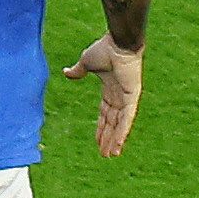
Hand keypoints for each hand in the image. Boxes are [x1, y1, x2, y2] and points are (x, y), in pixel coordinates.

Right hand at [62, 34, 142, 156]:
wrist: (117, 42)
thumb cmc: (104, 49)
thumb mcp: (86, 63)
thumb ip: (78, 71)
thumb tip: (66, 72)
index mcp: (110, 89)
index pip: (105, 113)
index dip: (101, 128)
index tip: (97, 141)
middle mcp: (120, 96)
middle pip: (113, 123)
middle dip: (108, 138)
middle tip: (105, 154)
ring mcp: (127, 98)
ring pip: (120, 125)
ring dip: (115, 140)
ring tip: (111, 155)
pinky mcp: (132, 97)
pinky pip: (127, 119)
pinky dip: (122, 132)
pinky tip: (118, 145)